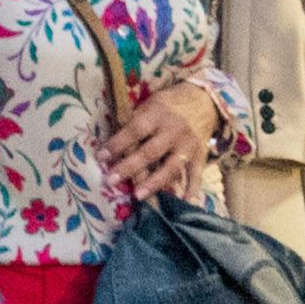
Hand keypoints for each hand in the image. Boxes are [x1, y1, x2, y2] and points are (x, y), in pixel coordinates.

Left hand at [97, 82, 215, 196]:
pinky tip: (185, 202)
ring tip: (139, 196)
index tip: (101, 158)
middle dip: (130, 168)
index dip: (117, 144)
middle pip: (150, 152)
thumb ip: (134, 121)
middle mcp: (173, 131)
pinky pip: (196, 174)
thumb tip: (114, 143)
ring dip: (154, 183)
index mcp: (156, 114)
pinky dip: (192, 189)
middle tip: (111, 180)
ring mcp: (188, 145)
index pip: (134, 130)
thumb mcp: (148, 104)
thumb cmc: (167, 104)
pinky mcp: (201, 156)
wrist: (203, 101)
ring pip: (171, 167)